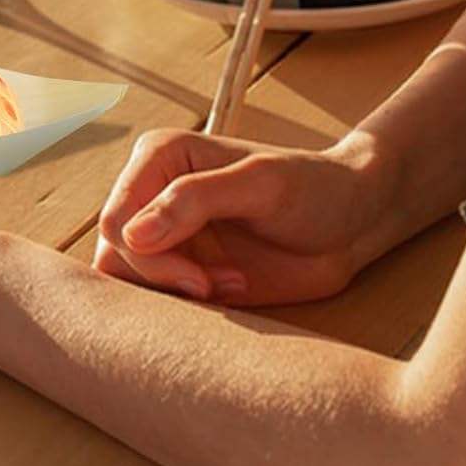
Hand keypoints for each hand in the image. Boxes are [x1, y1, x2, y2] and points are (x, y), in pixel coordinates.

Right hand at [94, 129, 393, 306]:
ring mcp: (164, 234)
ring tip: (225, 286)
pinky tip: (229, 291)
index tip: (198, 276)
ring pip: (125, 282)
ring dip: (173, 295)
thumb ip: (195, 200)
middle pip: (114, 255)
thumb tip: (132, 234)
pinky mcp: (181, 268)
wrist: (351, 223)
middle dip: (162, 280)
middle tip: (213, 286)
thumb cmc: (314, 188)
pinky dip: (185, 308)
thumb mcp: (262, 184)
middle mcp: (151, 195)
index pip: (115, 220)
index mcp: (159, 158)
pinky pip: (153, 299)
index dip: (148, 256)